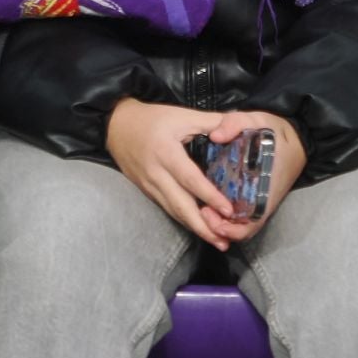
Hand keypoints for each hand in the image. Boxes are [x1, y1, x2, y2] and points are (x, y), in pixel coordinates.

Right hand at [104, 99, 235, 249]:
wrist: (117, 125)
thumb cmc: (153, 119)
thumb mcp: (183, 115)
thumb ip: (212, 122)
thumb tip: (240, 131)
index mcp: (166, 153)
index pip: (190, 179)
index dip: (210, 196)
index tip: (228, 211)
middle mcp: (156, 174)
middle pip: (180, 205)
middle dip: (203, 226)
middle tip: (224, 241)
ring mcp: (149, 185)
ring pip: (174, 212)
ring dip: (195, 229)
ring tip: (217, 242)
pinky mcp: (147, 192)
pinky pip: (167, 208)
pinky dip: (184, 220)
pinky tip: (199, 228)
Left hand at [194, 110, 305, 247]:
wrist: (298, 139)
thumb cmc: (277, 133)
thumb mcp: (258, 120)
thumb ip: (236, 123)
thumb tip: (215, 135)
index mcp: (266, 187)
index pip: (251, 221)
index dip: (229, 227)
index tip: (209, 213)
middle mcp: (264, 200)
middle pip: (244, 230)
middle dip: (220, 228)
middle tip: (202, 212)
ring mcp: (261, 201)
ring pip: (242, 226)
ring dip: (223, 224)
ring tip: (204, 210)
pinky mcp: (258, 198)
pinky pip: (243, 217)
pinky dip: (228, 218)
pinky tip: (212, 205)